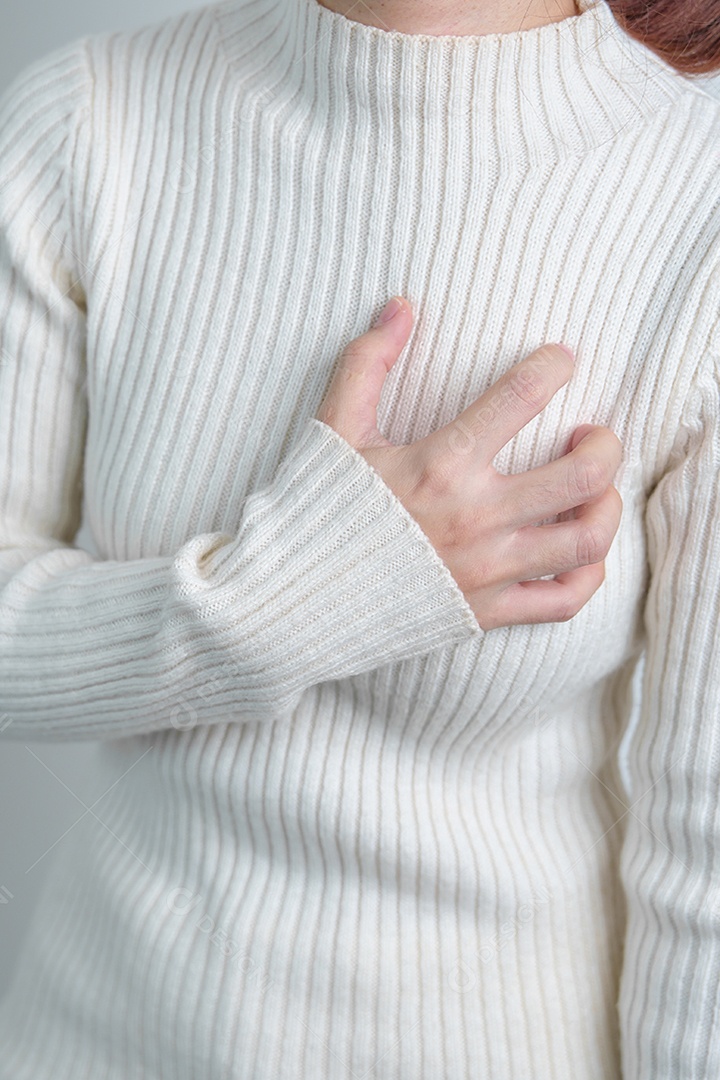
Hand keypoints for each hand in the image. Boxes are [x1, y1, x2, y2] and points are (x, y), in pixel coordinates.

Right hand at [315, 296, 622, 630]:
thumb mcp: (334, 429)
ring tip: (596, 490)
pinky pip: (563, 600)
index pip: (522, 397)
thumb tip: (402, 304)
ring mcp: (487, 570)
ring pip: (587, 538)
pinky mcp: (486, 612)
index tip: (560, 359)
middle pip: (583, 475)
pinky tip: (581, 550)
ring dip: (607, 506)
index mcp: (441, 465)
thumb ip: (368, 362)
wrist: (292, 599)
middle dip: (605, 444)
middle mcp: (476, 518)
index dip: (553, 366)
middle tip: (592, 434)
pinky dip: (588, 574)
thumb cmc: (316, 511)